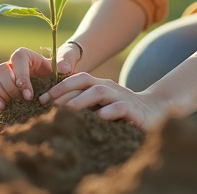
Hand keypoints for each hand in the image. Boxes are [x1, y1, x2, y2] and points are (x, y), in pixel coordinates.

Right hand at [0, 46, 80, 109]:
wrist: (53, 81)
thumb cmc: (57, 70)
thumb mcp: (65, 62)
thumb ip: (66, 61)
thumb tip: (65, 69)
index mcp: (25, 55)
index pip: (18, 58)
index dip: (21, 75)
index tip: (29, 93)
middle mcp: (12, 64)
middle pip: (2, 69)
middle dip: (11, 86)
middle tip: (23, 100)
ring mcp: (4, 77)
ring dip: (1, 93)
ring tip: (8, 105)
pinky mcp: (1, 88)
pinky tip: (2, 107)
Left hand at [37, 72, 172, 130]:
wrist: (155, 110)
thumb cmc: (121, 110)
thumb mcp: (101, 106)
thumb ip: (83, 106)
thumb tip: (53, 114)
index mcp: (99, 85)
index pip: (76, 80)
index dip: (58, 87)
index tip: (41, 99)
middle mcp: (108, 87)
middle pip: (85, 82)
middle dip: (65, 92)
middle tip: (48, 104)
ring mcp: (121, 96)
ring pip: (100, 92)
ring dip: (82, 100)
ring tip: (67, 110)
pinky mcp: (133, 109)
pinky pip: (120, 107)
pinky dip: (109, 111)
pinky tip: (99, 118)